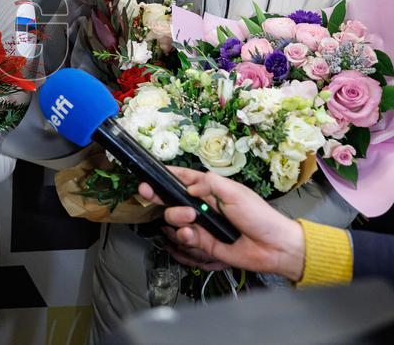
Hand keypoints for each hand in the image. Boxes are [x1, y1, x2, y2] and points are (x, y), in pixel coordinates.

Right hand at [138, 166, 305, 281]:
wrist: (274, 247)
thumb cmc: (259, 216)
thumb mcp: (235, 192)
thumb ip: (208, 184)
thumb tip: (188, 188)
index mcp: (210, 189)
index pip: (183, 178)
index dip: (165, 176)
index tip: (148, 175)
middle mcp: (201, 206)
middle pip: (171, 199)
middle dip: (159, 196)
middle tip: (148, 193)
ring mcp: (201, 225)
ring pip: (174, 219)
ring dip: (177, 218)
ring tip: (191, 220)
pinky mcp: (202, 244)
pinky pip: (183, 239)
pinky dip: (184, 236)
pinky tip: (191, 234)